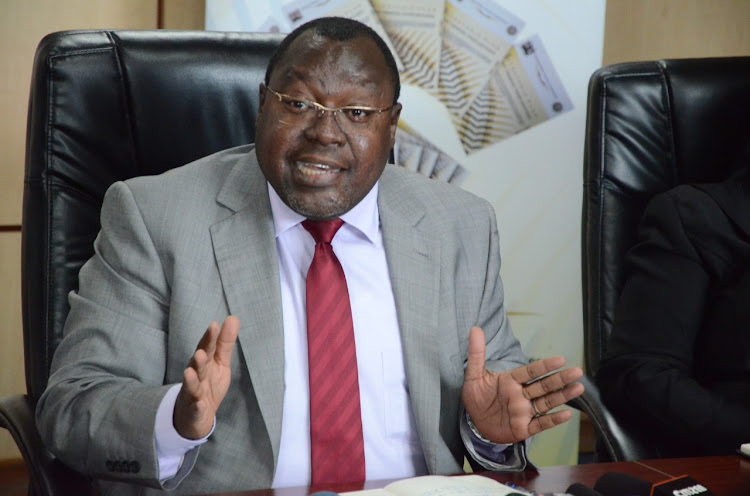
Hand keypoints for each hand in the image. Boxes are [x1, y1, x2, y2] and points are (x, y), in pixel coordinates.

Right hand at [174, 316, 239, 438]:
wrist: (195, 416)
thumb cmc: (208, 384)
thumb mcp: (220, 362)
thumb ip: (225, 342)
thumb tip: (233, 318)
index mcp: (204, 363)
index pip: (206, 348)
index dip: (209, 338)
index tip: (214, 325)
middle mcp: (196, 377)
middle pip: (197, 366)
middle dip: (198, 359)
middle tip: (200, 352)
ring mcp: (193, 395)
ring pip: (191, 387)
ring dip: (190, 380)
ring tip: (190, 372)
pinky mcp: (194, 412)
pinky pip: (195, 410)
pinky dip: (197, 407)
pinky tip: (200, 405)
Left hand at [461, 326, 583, 443]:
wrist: (473, 423)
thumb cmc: (476, 397)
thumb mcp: (473, 375)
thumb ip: (476, 354)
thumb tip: (475, 329)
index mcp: (511, 381)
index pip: (531, 371)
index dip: (544, 366)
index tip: (561, 359)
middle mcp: (521, 395)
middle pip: (544, 386)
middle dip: (560, 379)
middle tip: (578, 371)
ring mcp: (524, 411)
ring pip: (546, 402)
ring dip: (562, 396)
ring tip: (578, 388)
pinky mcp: (523, 428)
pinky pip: (541, 424)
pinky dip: (553, 420)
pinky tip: (566, 414)